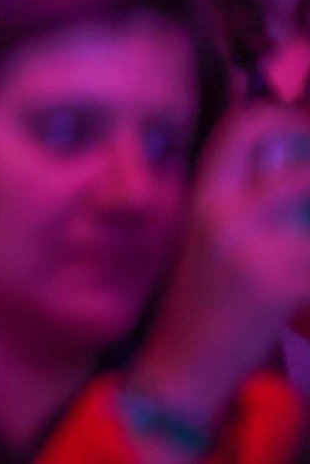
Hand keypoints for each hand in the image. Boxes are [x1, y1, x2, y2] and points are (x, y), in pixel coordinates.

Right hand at [128, 106, 309, 421]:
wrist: (183, 359)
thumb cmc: (202, 296)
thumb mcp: (209, 234)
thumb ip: (242, 197)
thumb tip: (291, 161)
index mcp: (202, 195)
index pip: (242, 130)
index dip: (286, 122)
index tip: (304, 136)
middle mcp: (222, 212)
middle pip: (296, 166)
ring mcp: (252, 247)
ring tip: (304, 237)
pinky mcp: (280, 283)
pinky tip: (304, 276)